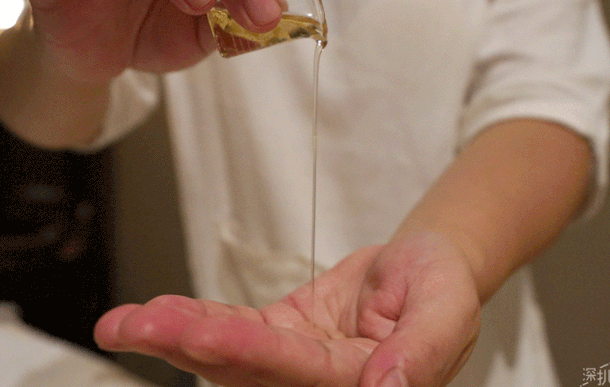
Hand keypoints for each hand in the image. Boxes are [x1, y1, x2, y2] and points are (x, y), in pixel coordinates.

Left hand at [94, 233, 480, 386]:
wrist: (421, 269)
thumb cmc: (439, 284)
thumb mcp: (448, 307)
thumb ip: (423, 351)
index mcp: (363, 381)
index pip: (304, 374)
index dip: (254, 354)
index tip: (208, 335)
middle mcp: (319, 382)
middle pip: (252, 371)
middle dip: (197, 346)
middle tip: (141, 326)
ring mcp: (294, 362)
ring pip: (231, 356)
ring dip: (179, 336)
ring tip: (126, 324)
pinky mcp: (278, 336)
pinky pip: (233, 328)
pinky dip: (195, 319)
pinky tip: (155, 314)